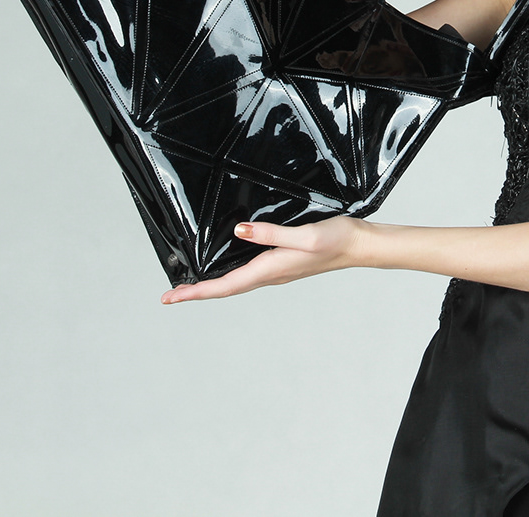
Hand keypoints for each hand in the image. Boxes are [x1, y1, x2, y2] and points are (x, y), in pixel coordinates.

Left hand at [159, 215, 367, 303]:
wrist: (359, 245)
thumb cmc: (336, 240)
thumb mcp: (304, 234)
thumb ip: (271, 234)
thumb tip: (240, 232)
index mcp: (270, 269)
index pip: (225, 285)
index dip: (196, 292)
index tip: (172, 297)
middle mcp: (270, 274)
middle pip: (225, 288)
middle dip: (196, 292)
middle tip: (170, 296)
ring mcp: (277, 271)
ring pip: (235, 283)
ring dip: (210, 286)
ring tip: (189, 286)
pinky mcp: (282, 264)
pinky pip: (247, 275)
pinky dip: (228, 277)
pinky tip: (225, 270)